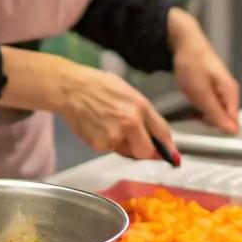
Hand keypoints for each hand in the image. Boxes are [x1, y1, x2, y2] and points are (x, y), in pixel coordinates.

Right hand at [57, 64, 176, 160]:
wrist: (70, 88)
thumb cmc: (97, 85)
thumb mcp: (128, 92)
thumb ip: (144, 114)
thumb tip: (156, 136)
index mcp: (140, 106)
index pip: (162, 133)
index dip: (167, 147)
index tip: (171, 155)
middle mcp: (130, 121)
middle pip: (146, 152)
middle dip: (144, 151)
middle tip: (136, 142)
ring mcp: (115, 134)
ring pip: (127, 152)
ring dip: (124, 145)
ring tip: (110, 124)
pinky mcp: (100, 144)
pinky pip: (111, 149)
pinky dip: (107, 143)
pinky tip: (99, 127)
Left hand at [168, 10, 239, 133]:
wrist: (183, 42)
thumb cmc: (193, 61)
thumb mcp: (201, 92)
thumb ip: (216, 112)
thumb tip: (231, 129)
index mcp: (231, 92)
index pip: (234, 122)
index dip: (222, 131)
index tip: (209, 135)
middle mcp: (229, 91)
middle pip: (225, 119)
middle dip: (210, 122)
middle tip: (196, 118)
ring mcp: (220, 89)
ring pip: (216, 112)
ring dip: (204, 114)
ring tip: (193, 105)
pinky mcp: (212, 87)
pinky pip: (209, 104)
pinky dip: (200, 106)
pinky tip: (192, 102)